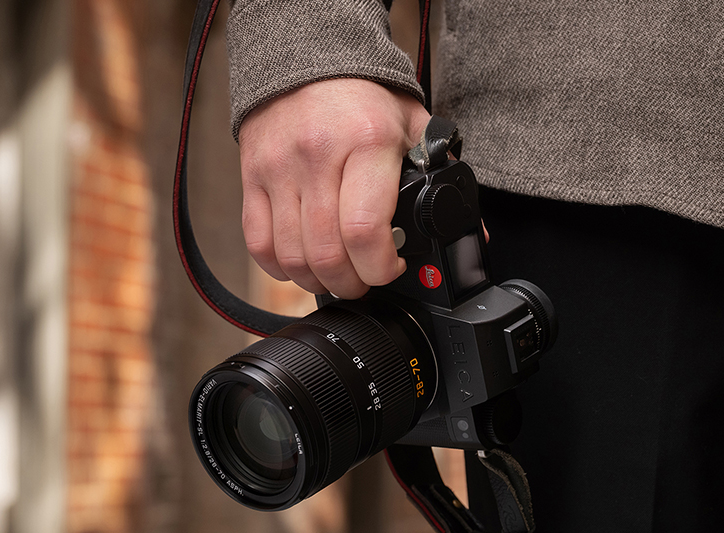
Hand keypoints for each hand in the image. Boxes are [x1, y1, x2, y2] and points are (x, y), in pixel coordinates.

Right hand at [239, 78, 430, 298]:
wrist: (308, 58)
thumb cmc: (364, 98)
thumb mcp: (412, 125)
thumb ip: (440, 174)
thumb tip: (471, 232)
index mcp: (366, 143)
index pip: (364, 229)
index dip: (380, 266)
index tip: (392, 268)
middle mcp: (317, 156)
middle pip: (327, 253)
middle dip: (352, 283)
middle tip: (365, 281)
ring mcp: (279, 169)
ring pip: (291, 256)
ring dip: (318, 281)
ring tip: (337, 277)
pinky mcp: (252, 177)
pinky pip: (259, 243)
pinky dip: (280, 268)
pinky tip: (302, 265)